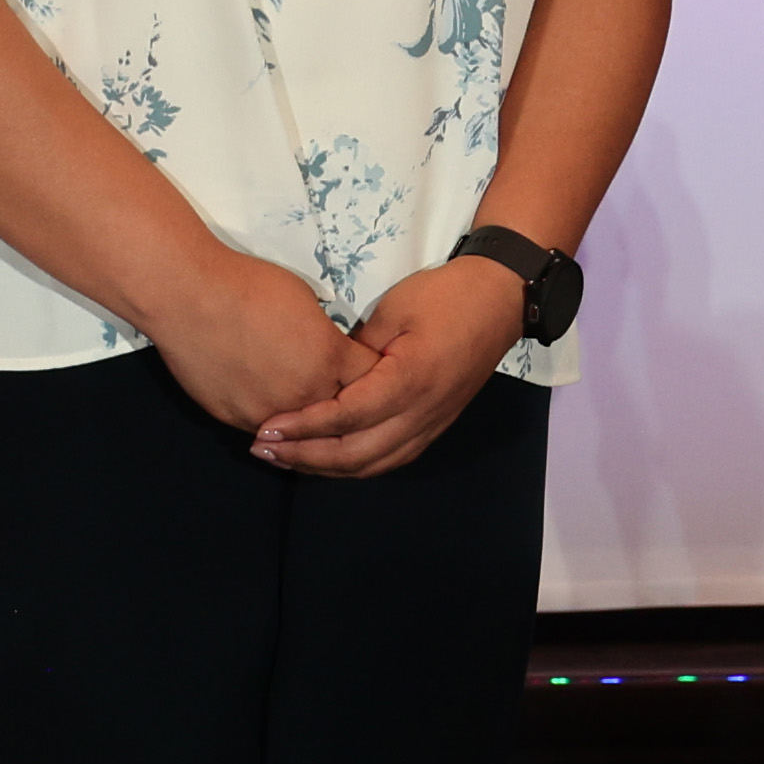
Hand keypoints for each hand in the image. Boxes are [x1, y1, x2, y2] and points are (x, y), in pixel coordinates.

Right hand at [147, 246, 362, 438]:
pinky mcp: (236, 419)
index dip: (374, 376)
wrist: (189, 297)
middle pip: (343, 416)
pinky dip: (274, 423)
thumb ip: (326, 337)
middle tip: (350, 401)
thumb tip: (330, 352)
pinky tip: (273, 408)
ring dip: (309, 425)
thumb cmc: (247, 287)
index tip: (375, 374)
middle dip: (347, 407)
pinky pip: (266, 429)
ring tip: (315, 419)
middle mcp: (305, 394)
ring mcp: (270, 412)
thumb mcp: (306, 301)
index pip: (372, 381)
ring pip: (304, 433)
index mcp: (329, 360)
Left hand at [253, 257, 527, 479]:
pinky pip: (391, 459)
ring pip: (373, 465)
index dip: (303, 427)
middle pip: (356, 454)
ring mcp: (432, 425)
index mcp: (409, 381)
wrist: (500, 300)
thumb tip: (323, 377)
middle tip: (263, 449)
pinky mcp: (435, 426)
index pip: (346, 417)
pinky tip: (327, 460)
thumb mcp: (392, 310)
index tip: (267, 427)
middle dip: (305, 456)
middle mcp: (422, 413)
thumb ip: (356, 350)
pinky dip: (355, 466)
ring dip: (327, 468)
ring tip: (286, 459)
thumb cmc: (445, 295)